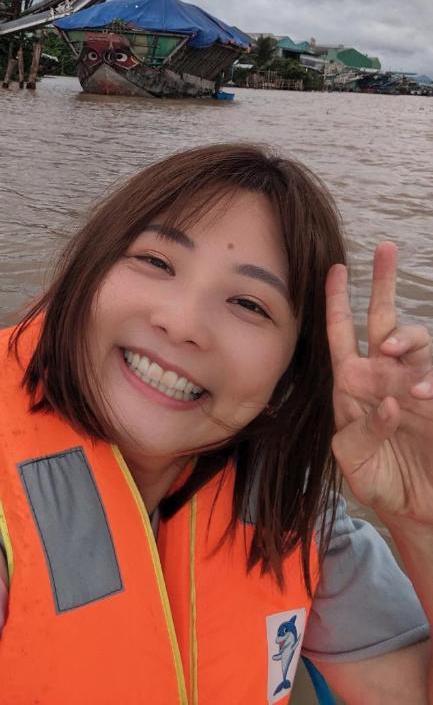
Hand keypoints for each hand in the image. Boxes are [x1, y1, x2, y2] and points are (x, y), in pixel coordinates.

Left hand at [327, 242, 432, 523]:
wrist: (416, 509)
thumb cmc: (378, 481)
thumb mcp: (353, 460)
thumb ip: (361, 432)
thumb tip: (387, 401)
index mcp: (352, 383)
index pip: (341, 333)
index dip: (336, 301)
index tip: (335, 267)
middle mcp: (384, 374)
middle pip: (383, 318)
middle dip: (383, 283)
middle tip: (385, 249)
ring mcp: (414, 383)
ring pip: (415, 340)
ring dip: (406, 337)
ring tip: (393, 350)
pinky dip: (428, 377)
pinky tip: (419, 392)